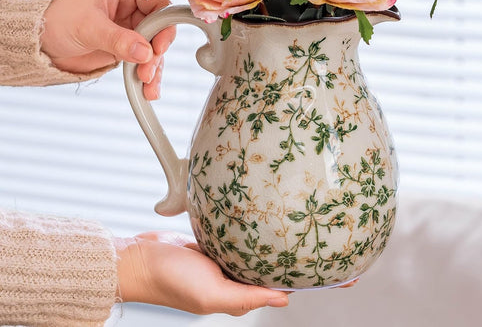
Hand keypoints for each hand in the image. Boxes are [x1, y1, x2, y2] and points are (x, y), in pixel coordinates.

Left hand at [40, 0, 174, 99]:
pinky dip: (148, 74)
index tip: (159, 43)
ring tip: (147, 84)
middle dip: (157, 50)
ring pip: (154, 46)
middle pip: (159, 26)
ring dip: (154, 67)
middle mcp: (132, 5)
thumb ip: (118, 39)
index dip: (163, 20)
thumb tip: (146, 53)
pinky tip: (149, 89)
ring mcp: (131, 27)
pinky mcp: (128, 46)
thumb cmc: (56, 18)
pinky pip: (145, 60)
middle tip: (148, 68)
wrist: (37, 42)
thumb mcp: (87, 26)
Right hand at [114, 231, 289, 315]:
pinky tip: (251, 221)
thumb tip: (281, 300)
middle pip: (257, 270)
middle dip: (274, 258)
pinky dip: (239, 233)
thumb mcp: (211, 293)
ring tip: (279, 226)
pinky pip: (229, 238)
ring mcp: (216, 261)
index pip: (266, 291)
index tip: (303, 264)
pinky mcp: (207, 243)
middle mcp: (225, 280)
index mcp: (231, 297)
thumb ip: (245, 298)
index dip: (284, 281)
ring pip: (244, 253)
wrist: (139, 259)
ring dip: (257, 243)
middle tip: (295, 238)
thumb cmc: (171, 280)